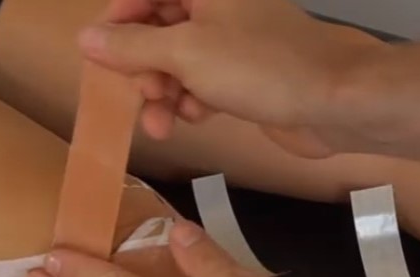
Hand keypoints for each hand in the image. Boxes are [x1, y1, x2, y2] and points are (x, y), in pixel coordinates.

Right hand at [80, 0, 384, 156]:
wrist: (333, 103)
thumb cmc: (260, 66)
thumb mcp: (185, 52)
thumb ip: (132, 45)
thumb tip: (86, 38)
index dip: (118, 20)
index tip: (102, 55)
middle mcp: (216, 6)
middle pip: (158, 29)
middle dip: (143, 67)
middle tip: (143, 96)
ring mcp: (231, 41)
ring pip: (177, 62)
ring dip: (164, 93)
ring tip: (163, 122)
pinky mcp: (243, 75)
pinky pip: (201, 83)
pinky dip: (191, 101)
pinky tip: (195, 118)